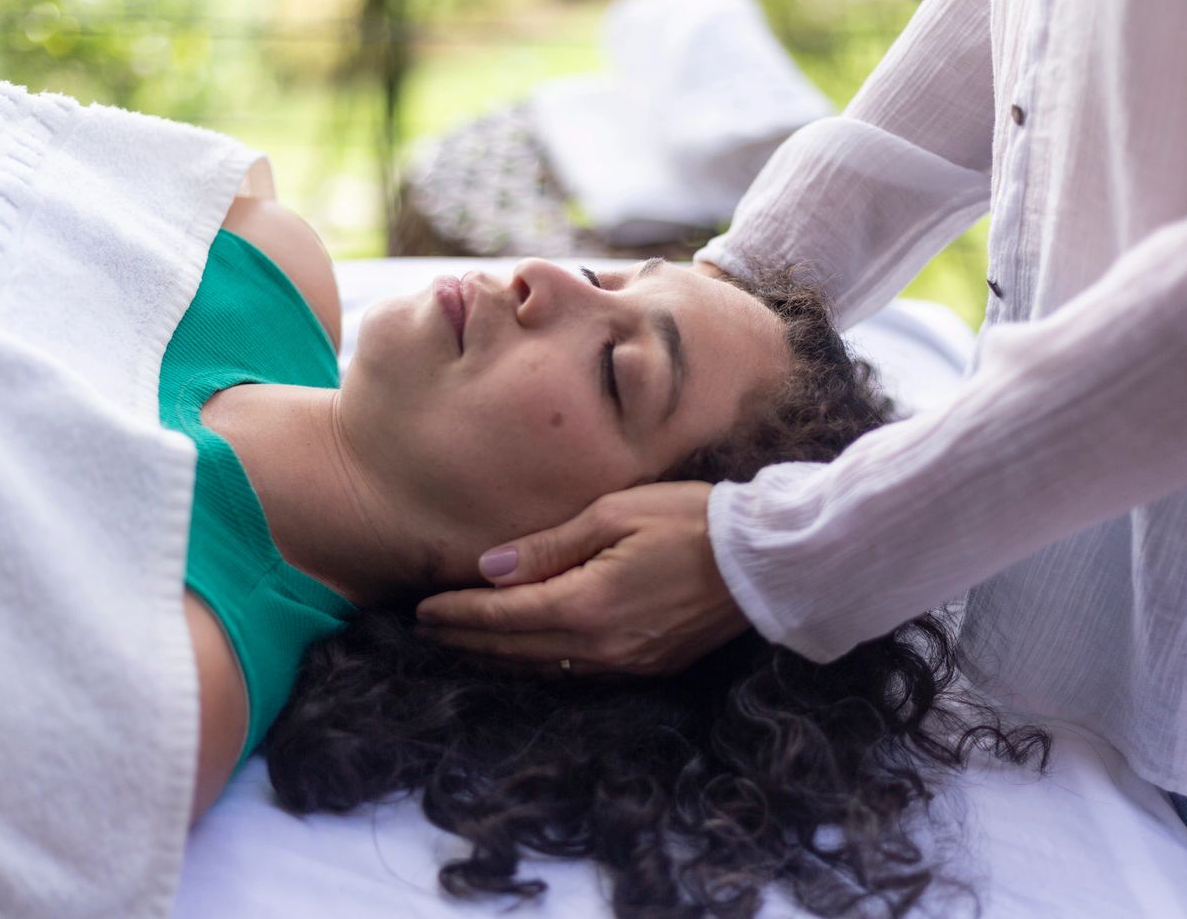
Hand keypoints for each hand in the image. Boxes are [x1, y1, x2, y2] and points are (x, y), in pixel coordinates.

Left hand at [414, 482, 748, 675]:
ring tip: (462, 643)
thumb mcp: (614, 514)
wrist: (765, 560)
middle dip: (466, 639)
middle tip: (425, 630)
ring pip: (542, 668)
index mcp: (586, 604)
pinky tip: (524, 655)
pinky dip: (540, 665)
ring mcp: (625, 664)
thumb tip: (489, 568)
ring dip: (498, 657)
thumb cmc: (691, 519)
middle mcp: (600, 646)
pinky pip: (577, 673)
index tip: (421, 609)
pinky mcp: (647, 668)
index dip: (458, 614)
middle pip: (515, 649)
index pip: (503, 616)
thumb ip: (548, 546)